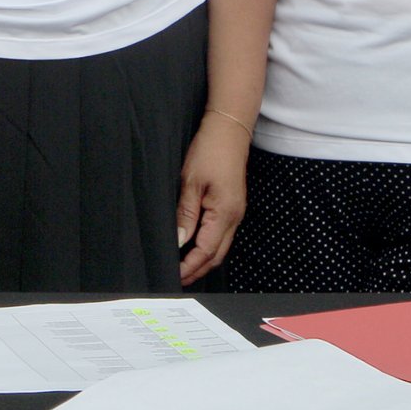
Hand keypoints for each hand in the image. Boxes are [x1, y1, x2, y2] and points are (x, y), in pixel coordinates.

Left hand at [176, 114, 251, 285]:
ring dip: (203, 259)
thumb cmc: (209, 152)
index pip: (206, 251)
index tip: (174, 275)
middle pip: (217, 255)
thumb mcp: (191, 182)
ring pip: (221, 246)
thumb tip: (179, 242)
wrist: (228, 131)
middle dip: (198, 269)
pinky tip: (194, 245)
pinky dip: (208, 245)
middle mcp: (234, 217)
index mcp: (225, 213)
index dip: (190, 266)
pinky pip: (221, 234)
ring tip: (183, 266)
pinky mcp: (232, 206)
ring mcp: (236, 212)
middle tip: (177, 278)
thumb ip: (186, 214)